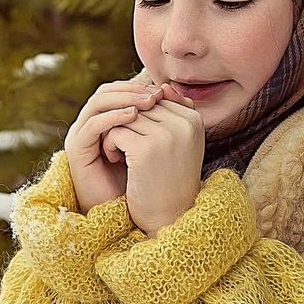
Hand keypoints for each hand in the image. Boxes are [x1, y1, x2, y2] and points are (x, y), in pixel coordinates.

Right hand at [63, 76, 162, 210]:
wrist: (123, 214)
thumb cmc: (141, 181)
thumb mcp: (154, 145)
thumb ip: (158, 119)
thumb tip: (173, 90)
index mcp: (105, 121)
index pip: (117, 91)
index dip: (138, 88)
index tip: (163, 90)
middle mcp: (90, 125)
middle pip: (106, 92)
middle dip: (132, 90)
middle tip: (155, 93)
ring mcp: (81, 135)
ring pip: (98, 103)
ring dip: (124, 99)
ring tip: (149, 102)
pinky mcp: (77, 149)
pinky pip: (93, 125)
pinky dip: (113, 117)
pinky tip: (133, 117)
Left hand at [103, 96, 204, 233]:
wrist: (168, 217)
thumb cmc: (170, 179)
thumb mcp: (179, 144)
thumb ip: (173, 114)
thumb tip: (163, 86)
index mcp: (194, 120)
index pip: (156, 99)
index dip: (139, 116)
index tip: (136, 137)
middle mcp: (184, 124)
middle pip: (140, 105)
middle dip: (125, 122)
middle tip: (121, 145)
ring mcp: (166, 136)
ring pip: (125, 115)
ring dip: (114, 133)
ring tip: (117, 153)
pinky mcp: (146, 150)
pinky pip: (115, 131)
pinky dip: (109, 145)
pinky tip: (115, 161)